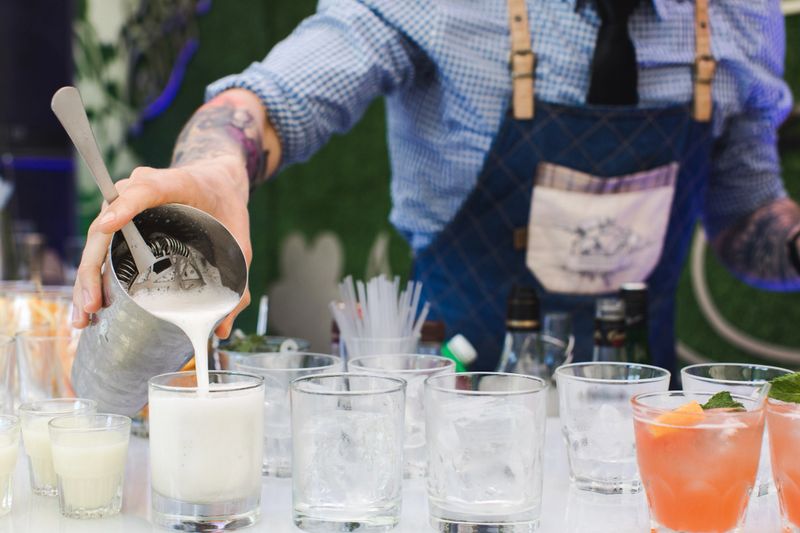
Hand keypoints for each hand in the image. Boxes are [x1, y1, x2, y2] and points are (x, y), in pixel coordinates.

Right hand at [72, 154, 251, 337]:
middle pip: (108, 226)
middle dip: (94, 267)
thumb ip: (239, 279)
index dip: (126, 206)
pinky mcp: (121, 221)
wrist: (217, 181)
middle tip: (93, 304)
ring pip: (98, 240)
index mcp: (176, 184)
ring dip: (87, 278)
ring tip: (85, 315)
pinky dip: (93, 275)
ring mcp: (126, 204)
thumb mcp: (240, 239)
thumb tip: (222, 330)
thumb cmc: (225, 204)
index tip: (108, 225)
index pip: (147, 190)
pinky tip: (88, 304)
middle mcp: (141, 190)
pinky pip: (102, 246)